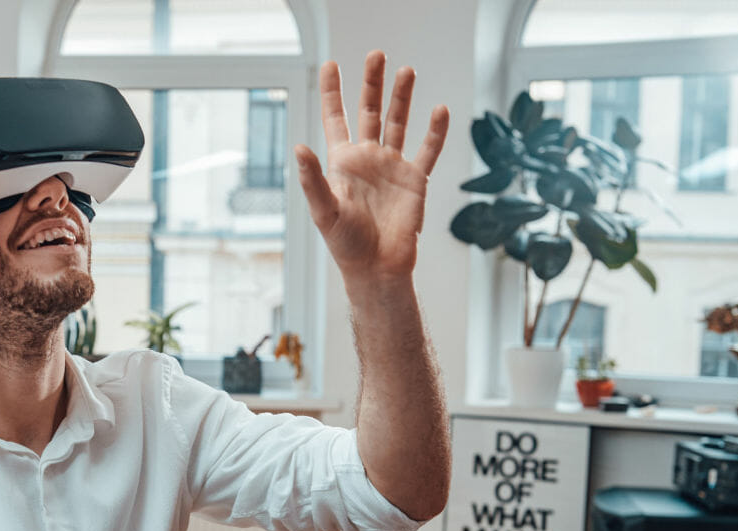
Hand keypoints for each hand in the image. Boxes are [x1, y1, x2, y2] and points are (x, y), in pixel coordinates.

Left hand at [296, 52, 448, 288]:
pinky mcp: (416, 179)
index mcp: (342, 163)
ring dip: (402, 97)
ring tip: (406, 71)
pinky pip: (428, 149)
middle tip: (376, 55)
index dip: (332, 92)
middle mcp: (367, 159)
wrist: (378, 268)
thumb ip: (312, 179)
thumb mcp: (324, 211)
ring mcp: (392, 167)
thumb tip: (298, 148)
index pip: (335, 119)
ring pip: (399, 122)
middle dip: (371, 84)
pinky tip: (439, 109)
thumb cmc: (346, 244)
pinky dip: (435, 131)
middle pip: (369, 111)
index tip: (330, 64)